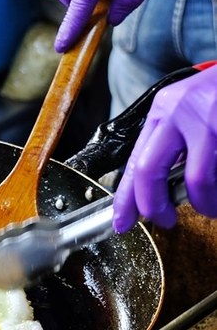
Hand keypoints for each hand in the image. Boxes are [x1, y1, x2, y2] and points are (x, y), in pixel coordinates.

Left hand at [113, 64, 216, 232]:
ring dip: (205, 204)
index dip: (126, 199)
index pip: (135, 162)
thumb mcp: (188, 108)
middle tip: (164, 221)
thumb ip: (170, 141)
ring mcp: (212, 122)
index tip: (122, 222)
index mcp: (164, 109)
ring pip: (198, 183)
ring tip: (211, 205)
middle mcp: (183, 113)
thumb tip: (152, 187)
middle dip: (154, 206)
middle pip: (151, 172)